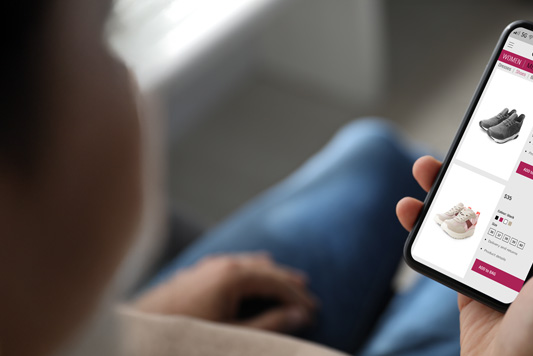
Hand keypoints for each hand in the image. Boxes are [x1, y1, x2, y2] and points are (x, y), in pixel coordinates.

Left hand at [134, 253, 317, 332]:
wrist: (137, 338)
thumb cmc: (185, 338)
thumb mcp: (233, 335)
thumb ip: (270, 326)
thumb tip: (300, 315)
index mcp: (234, 275)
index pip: (278, 282)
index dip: (299, 298)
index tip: (315, 312)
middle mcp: (221, 264)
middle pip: (266, 269)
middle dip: (289, 284)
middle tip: (309, 297)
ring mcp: (205, 267)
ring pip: (247, 264)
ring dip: (270, 274)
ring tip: (288, 280)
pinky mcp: (192, 275)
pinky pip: (230, 265)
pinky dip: (249, 271)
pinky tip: (249, 275)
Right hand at [397, 156, 532, 355]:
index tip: (519, 135)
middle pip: (505, 198)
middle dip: (482, 170)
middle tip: (463, 146)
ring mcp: (499, 268)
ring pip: (472, 217)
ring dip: (447, 191)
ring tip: (426, 169)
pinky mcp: (469, 284)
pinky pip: (447, 247)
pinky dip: (427, 228)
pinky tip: (411, 212)